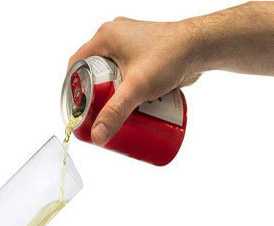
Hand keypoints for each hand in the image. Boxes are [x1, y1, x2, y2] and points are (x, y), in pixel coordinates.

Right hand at [69, 17, 202, 145]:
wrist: (204, 47)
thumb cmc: (172, 55)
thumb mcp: (137, 87)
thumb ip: (115, 112)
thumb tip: (98, 136)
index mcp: (106, 37)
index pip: (77, 65)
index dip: (73, 89)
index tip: (77, 109)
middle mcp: (115, 39)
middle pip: (93, 74)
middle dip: (93, 98)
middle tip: (95, 118)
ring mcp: (130, 47)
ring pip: (110, 77)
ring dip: (109, 97)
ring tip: (111, 116)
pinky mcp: (143, 56)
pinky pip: (125, 77)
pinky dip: (124, 92)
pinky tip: (126, 107)